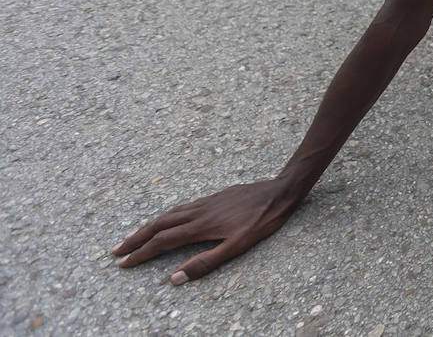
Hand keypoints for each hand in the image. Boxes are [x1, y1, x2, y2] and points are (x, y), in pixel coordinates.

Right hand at [112, 178, 298, 284]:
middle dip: (135, 238)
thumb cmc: (262, 221)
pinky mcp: (213, 197)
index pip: (162, 242)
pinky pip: (181, 207)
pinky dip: (165, 215)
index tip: (122, 263)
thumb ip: (206, 262)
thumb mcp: (237, 246)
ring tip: (132, 235)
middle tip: (115, 250)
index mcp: (200, 226)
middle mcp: (197, 211)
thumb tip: (174, 278)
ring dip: (147, 226)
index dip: (141, 253)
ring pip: (168, 214)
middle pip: (158, 225)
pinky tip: (166, 219)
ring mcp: (204, 202)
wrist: (280, 191)